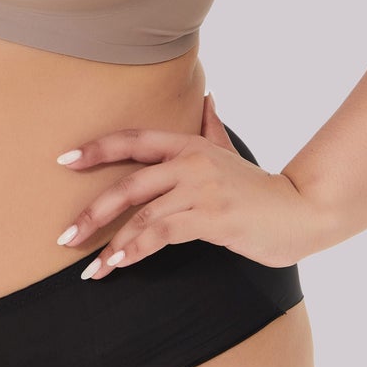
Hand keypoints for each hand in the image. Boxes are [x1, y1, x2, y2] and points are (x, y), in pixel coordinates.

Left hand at [54, 91, 307, 277]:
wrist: (302, 211)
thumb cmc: (262, 190)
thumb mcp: (232, 154)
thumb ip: (213, 129)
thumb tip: (207, 99)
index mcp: (191, 145)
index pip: (134, 140)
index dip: (97, 148)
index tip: (64, 160)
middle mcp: (191, 163)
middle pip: (128, 183)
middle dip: (92, 212)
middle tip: (65, 236)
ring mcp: (201, 189)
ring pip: (142, 215)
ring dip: (112, 244)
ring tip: (91, 268)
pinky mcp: (211, 217)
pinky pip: (162, 233)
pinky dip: (137, 249)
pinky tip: (120, 264)